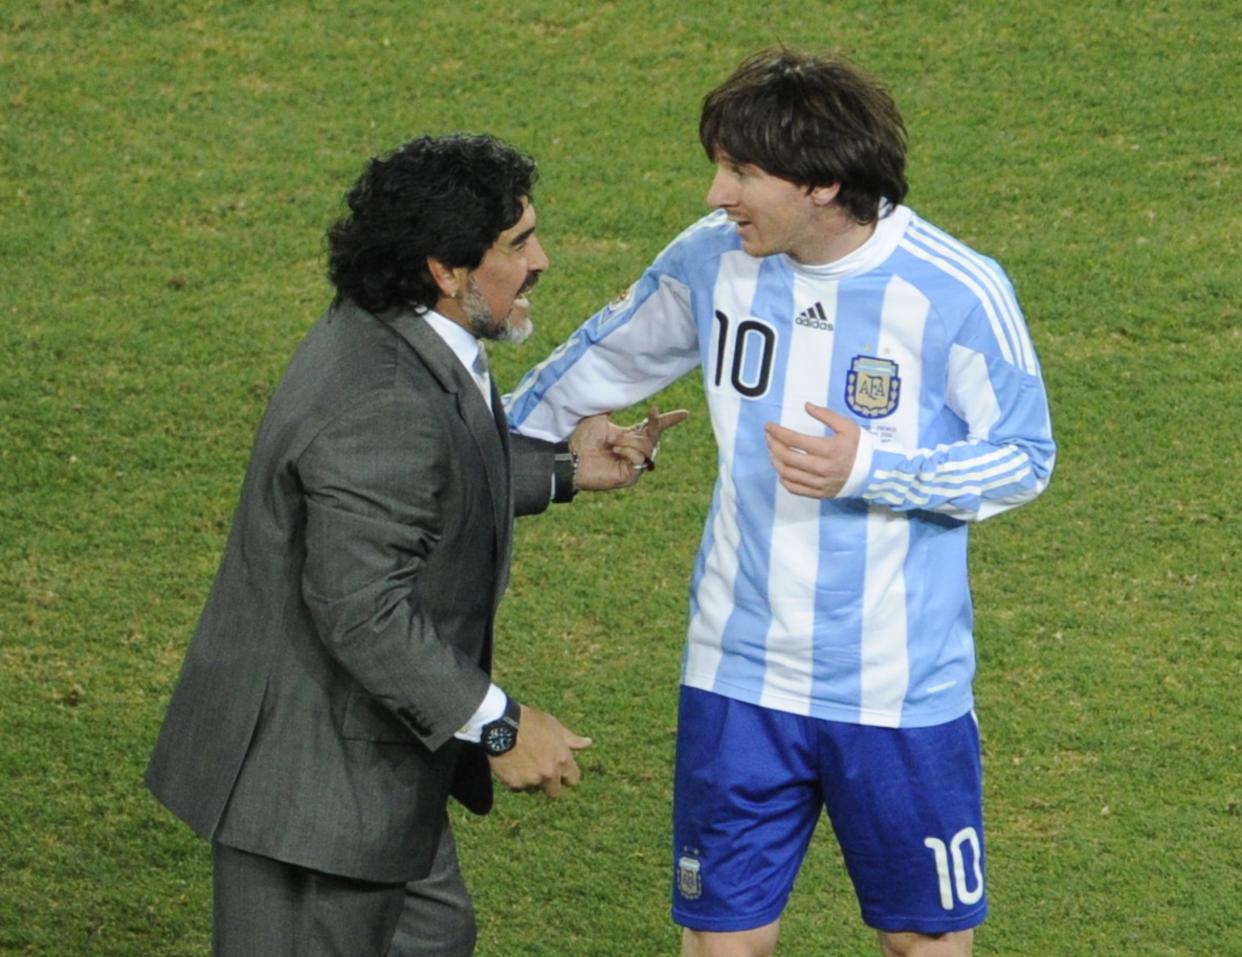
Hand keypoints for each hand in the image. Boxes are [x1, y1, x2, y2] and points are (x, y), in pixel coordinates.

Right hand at [488, 704, 591, 797]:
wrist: (502, 724)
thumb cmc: (531, 722)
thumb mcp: (555, 727)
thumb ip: (572, 740)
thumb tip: (588, 743)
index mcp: (562, 760)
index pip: (573, 780)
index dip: (566, 775)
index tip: (559, 770)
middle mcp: (549, 774)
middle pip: (554, 792)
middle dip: (549, 783)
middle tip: (539, 769)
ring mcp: (532, 780)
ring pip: (534, 789)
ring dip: (531, 781)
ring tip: (523, 762)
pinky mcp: (514, 784)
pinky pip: (518, 787)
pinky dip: (516, 779)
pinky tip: (512, 763)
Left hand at [570, 407, 689, 490]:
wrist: (571, 458)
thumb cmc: (581, 439)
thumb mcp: (599, 416)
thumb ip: (612, 406)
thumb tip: (620, 391)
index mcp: (629, 437)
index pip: (653, 428)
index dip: (668, 420)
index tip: (685, 413)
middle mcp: (634, 450)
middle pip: (655, 436)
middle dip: (651, 426)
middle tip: (640, 419)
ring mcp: (633, 464)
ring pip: (648, 447)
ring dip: (630, 441)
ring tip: (613, 444)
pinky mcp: (630, 476)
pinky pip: (640, 458)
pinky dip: (628, 451)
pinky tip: (615, 452)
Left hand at [764, 403, 859, 498]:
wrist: (873, 473)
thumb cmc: (860, 447)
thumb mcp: (848, 426)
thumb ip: (826, 415)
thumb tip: (807, 406)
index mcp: (828, 449)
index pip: (794, 440)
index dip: (777, 432)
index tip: (768, 426)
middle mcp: (821, 468)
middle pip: (787, 457)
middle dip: (773, 445)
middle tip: (769, 437)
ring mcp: (819, 483)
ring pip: (787, 474)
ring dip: (775, 461)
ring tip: (773, 451)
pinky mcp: (819, 494)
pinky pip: (794, 489)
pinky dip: (783, 479)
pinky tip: (782, 469)